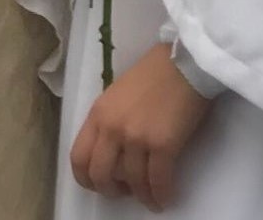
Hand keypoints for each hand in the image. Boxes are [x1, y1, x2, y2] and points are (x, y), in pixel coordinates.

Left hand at [71, 44, 212, 211]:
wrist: (184, 63)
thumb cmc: (154, 74)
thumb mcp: (117, 95)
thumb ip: (109, 121)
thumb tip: (113, 151)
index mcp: (98, 113)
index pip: (78, 157)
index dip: (86, 178)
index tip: (98, 184)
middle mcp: (112, 128)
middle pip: (100, 175)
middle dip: (111, 191)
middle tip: (124, 192)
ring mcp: (136, 138)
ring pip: (132, 182)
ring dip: (141, 196)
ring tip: (150, 198)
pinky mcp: (163, 145)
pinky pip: (157, 181)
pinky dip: (161, 195)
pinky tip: (165, 198)